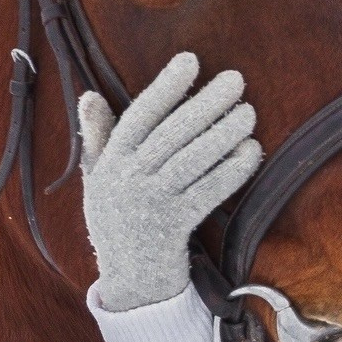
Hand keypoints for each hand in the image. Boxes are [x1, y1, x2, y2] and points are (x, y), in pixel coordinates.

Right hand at [79, 51, 261, 312]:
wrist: (129, 282)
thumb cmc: (117, 220)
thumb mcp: (98, 179)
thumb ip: (98, 137)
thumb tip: (89, 95)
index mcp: (110, 163)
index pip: (138, 116)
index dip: (165, 87)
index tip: (191, 60)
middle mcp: (127, 181)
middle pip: (170, 135)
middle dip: (205, 104)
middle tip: (236, 79)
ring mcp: (151, 205)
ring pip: (191, 161)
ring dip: (222, 134)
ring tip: (249, 111)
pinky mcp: (175, 228)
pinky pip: (207, 193)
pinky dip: (231, 172)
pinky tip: (252, 151)